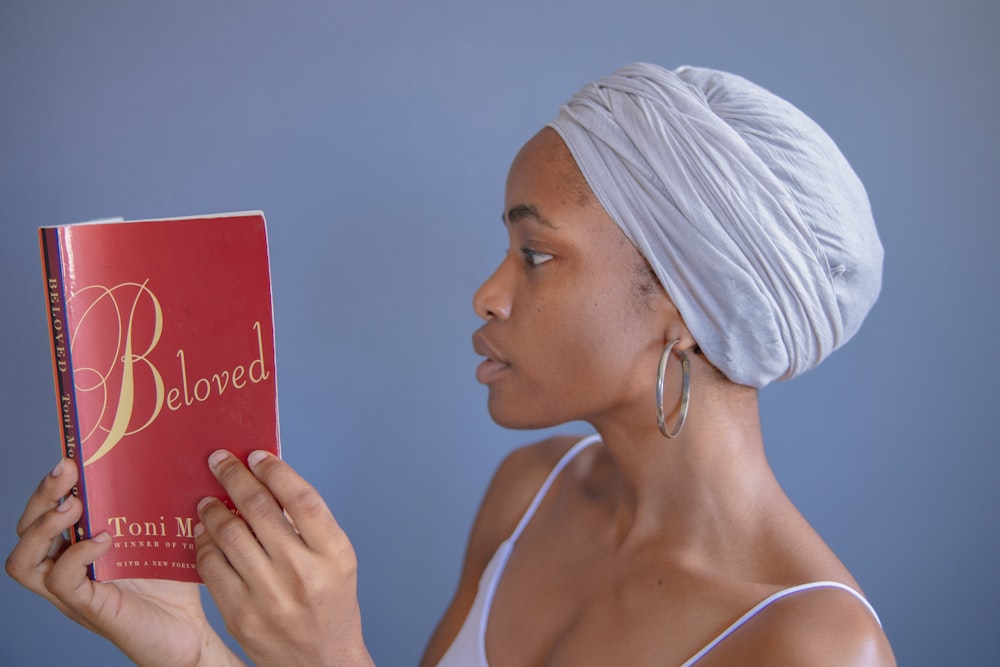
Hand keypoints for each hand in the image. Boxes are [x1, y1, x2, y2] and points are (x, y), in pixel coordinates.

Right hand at [6, 459, 242, 666]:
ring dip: (43, 527)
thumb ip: (155, 503)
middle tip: (66, 470)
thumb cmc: (173, 581)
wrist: (190, 630)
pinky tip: (102, 540)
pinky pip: (61, 582)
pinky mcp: (90, 608)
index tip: (70, 455)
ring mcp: (73, 591)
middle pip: (25, 530)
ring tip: (73, 507)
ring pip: (24, 561)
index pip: (46, 512)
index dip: (50, 485)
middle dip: (41, 495)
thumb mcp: (162, 533)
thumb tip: (167, 454)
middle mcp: (68, 568)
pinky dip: (76, 556)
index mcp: (80, 546)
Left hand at [196, 450, 373, 666]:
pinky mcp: (241, 615)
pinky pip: (212, 568)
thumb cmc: (330, 602)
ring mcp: (269, 596)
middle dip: (234, 477)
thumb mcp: (336, 559)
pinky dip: (204, 545)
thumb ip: (309, 523)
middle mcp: (303, 573)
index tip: (256, 455)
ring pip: (230, 535)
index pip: (301, 498)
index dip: (275, 471)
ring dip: (213, 509)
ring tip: (207, 499)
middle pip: (261, 510)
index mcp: (333, 554)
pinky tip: (204, 534)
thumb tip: (268, 481)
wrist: (321, 660)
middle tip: (219, 460)